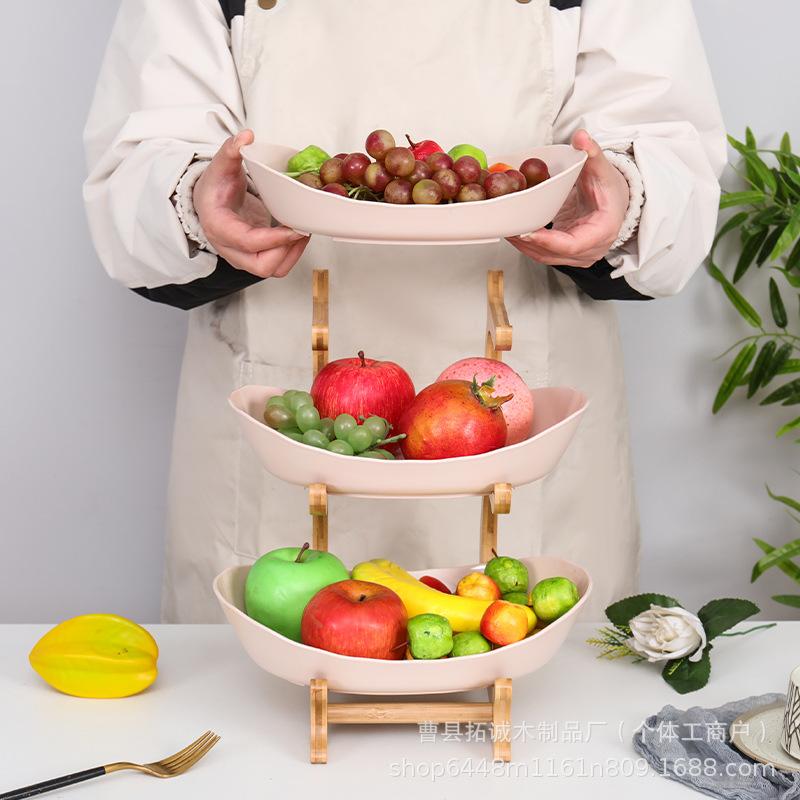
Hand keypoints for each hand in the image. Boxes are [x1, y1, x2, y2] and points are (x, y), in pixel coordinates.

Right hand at [194, 129, 309, 277]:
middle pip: (262, 265)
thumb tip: (246, 136)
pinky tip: (299, 234)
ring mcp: (243, 257)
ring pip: (273, 269)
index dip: (275, 238)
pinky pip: (278, 265)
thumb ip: (231, 150)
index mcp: (219, 227)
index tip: (295, 228)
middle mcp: (230, 249)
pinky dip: (292, 254)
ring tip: (304, 230)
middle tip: (303, 229)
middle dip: (287, 250)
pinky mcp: (257, 257)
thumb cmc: (215, 187)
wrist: (210, 201)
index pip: (249, 242)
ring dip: (293, 254)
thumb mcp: (220, 165)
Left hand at [508, 130, 628, 266]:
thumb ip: (592, 152)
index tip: (526, 233)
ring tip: (504, 228)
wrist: (615, 201)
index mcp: (602, 232)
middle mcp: (590, 250)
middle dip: (527, 242)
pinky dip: (527, 243)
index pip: (571, 245)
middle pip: (553, 254)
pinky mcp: (565, 254)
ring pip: (544, 256)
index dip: (547, 241)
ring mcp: (577, 256)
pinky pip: (542, 253)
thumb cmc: (610, 188)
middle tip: (506, 227)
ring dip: (522, 245)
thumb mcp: (602, 168)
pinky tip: (513, 231)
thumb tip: (581, 137)